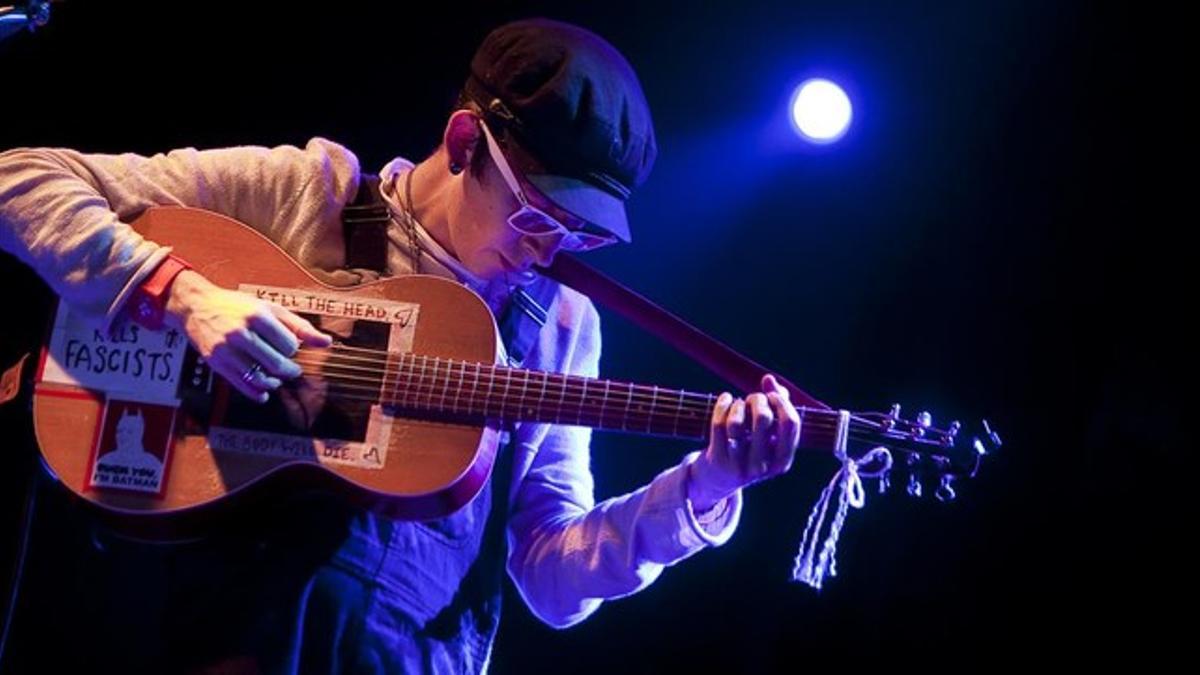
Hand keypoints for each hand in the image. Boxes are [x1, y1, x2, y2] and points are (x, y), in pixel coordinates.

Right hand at [165, 270, 332, 402]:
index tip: (289, 347)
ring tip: (276, 378)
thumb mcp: (270, 309)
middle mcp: (241, 333)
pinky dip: (257, 394)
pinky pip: (241, 385)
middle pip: (276, 364)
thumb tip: (326, 343)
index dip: (294, 349)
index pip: (289, 345)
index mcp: (257, 316)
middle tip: (291, 369)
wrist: (197, 306)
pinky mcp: (216, 363)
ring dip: (274, 383)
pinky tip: (264, 393)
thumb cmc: (238, 306)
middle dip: (289, 370)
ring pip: (259, 378)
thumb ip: (299, 326)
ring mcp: (226, 350)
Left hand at [688, 374, 801, 510]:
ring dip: (738, 405)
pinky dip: (722, 404)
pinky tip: (725, 399)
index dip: (781, 402)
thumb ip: (778, 405)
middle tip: (753, 399)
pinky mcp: (717, 459)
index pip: (790, 424)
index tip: (772, 396)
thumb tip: (768, 379)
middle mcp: (762, 467)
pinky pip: (718, 424)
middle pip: (763, 418)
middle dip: (758, 399)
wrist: (720, 478)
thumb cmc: (752, 448)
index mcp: (782, 462)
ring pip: (736, 422)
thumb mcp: (770, 435)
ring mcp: (738, 465)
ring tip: (738, 404)